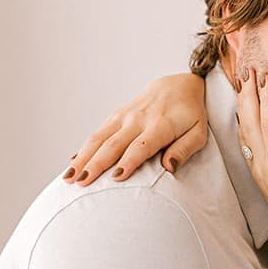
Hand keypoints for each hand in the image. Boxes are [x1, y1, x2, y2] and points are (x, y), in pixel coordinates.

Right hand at [64, 73, 207, 183]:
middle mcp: (139, 119)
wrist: (178, 85)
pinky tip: (72, 163)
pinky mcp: (116, 116)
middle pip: (114, 144)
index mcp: (161, 125)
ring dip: (83, 157)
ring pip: (99, 138)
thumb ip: (185, 150)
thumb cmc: (191, 114)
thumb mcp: (199, 133)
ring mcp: (124, 116)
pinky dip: (84, 148)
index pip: (142, 145)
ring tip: (68, 177)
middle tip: (81, 182)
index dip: (129, 161)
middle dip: (96, 164)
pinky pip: (98, 133)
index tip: (116, 178)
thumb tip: (169, 168)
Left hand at [236, 71, 267, 255]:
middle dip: (249, 94)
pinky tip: (243, 113)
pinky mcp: (261, 171)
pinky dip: (244, 122)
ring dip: (244, 104)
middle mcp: (263, 163)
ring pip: (247, 129)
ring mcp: (259, 167)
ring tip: (242, 84)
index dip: (266, 98)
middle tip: (248, 71)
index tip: (265, 76)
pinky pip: (248, 140)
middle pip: (252, 122)